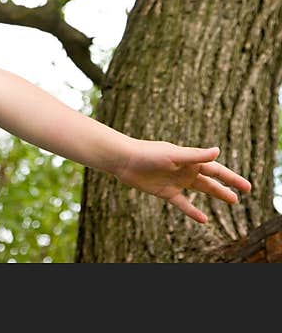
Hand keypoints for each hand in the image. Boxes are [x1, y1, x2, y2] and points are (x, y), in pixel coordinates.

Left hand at [113, 140, 251, 222]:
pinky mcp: (165, 192)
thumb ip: (195, 155)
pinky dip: (193, 211)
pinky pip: (183, 204)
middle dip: (227, 186)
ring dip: (215, 195)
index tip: (246, 186)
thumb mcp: (173, 155)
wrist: (124, 160)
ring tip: (232, 201)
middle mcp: (185, 170)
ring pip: (200, 190)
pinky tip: (204, 220)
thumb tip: (218, 151)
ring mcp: (176, 181)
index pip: (216, 169)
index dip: (231, 178)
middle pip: (211, 180)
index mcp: (190, 160)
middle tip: (243, 194)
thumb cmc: (148, 153)